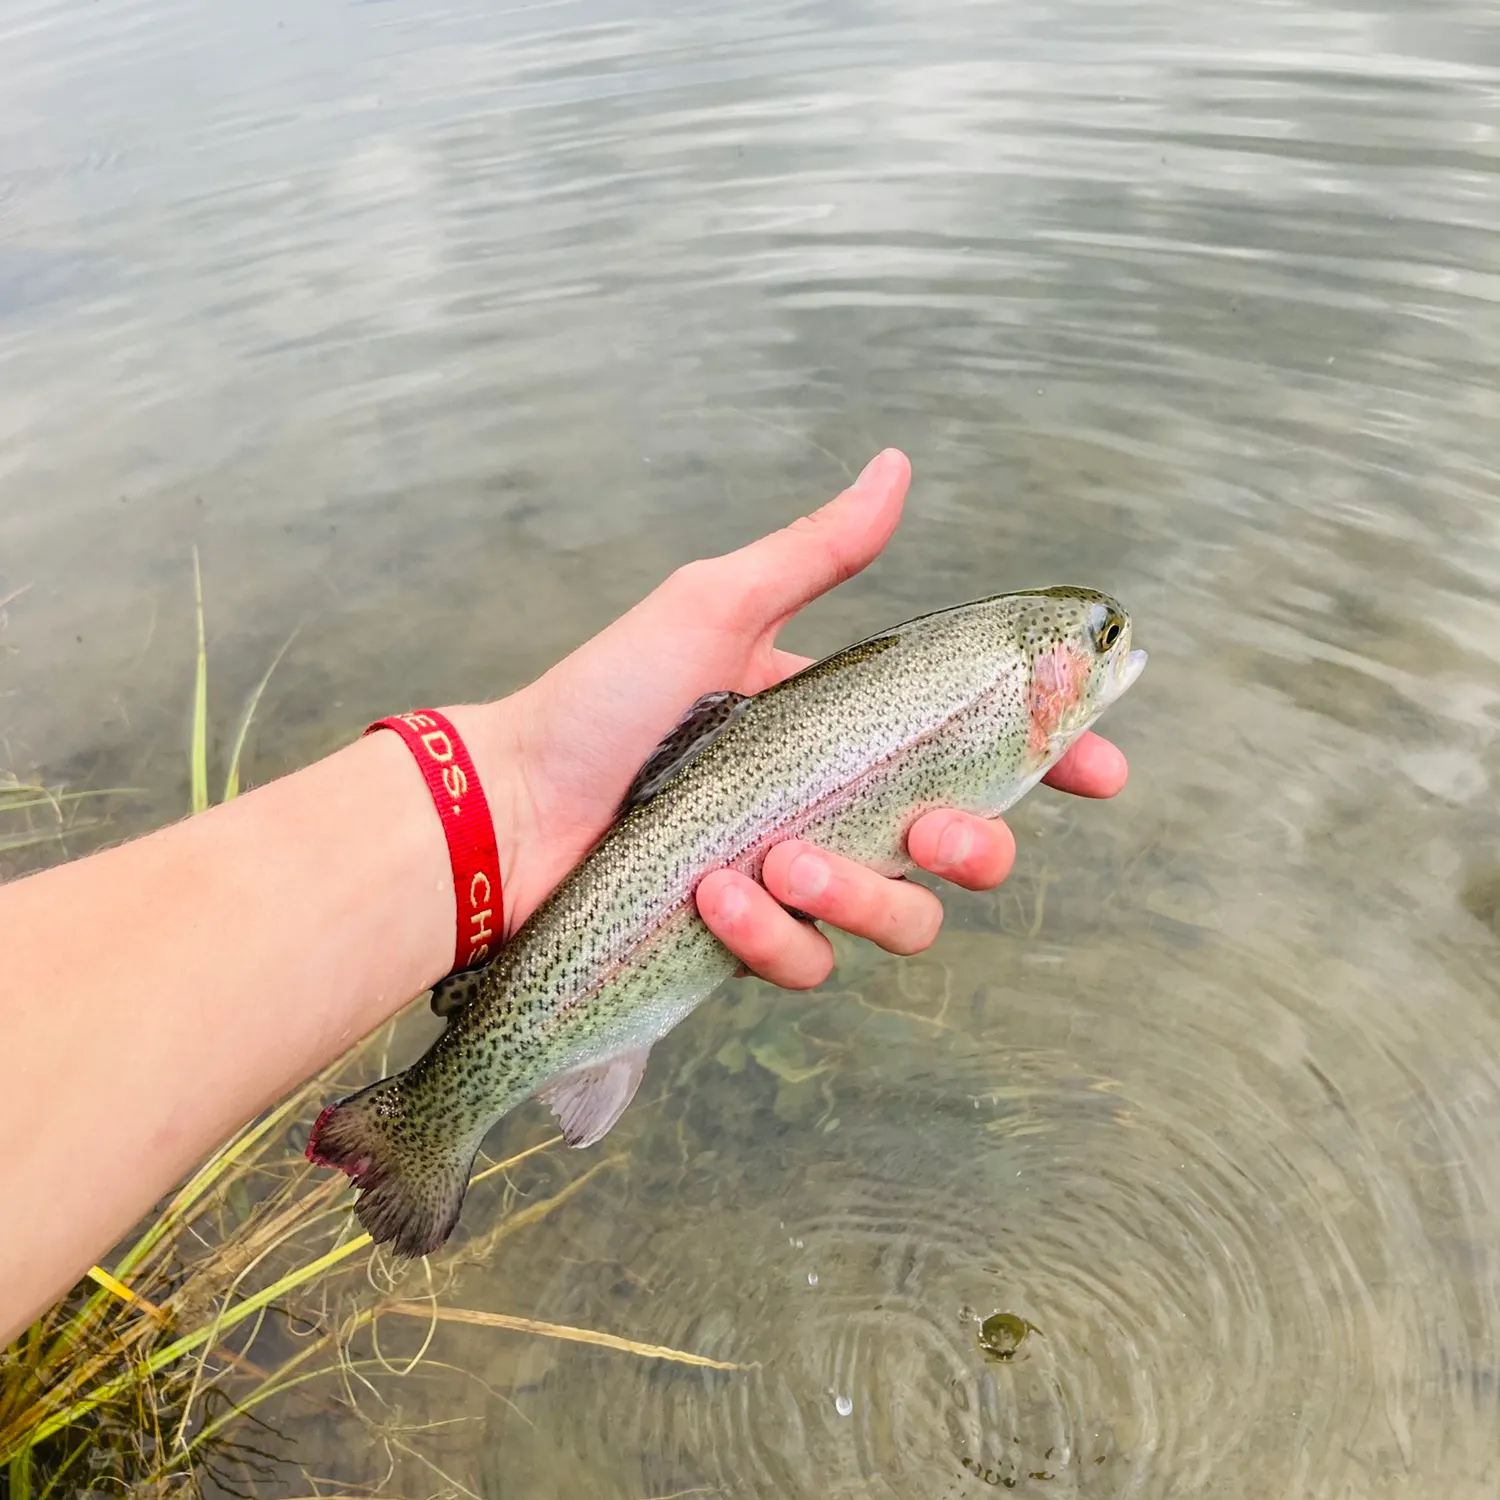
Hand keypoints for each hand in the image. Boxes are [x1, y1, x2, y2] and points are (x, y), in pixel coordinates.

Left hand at [485, 449, 1126, 983]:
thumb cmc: (605, 698)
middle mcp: (833, 804)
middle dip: (977, 848)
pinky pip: (810, 963)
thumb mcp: (714, 607)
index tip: (1102, 769)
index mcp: (841, 725)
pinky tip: (714, 897)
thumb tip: (895, 465)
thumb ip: (814, 554)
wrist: (509, 804)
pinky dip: (771, 938)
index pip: (973, 743)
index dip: (1051, 759)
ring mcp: (796, 879)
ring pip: (902, 921)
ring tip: (777, 861)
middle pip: (964, 848)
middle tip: (937, 833)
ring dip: (860, 895)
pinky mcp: (750, 942)